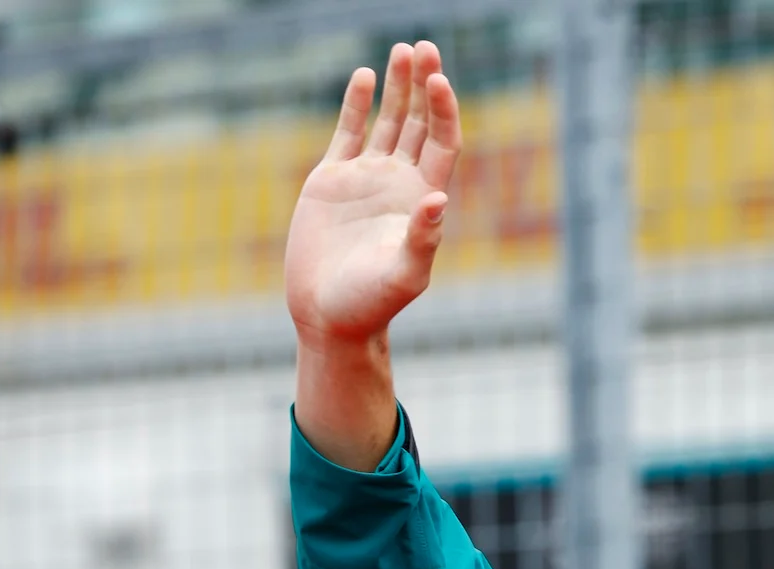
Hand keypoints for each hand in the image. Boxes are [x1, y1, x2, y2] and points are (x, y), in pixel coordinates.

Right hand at [284, 41, 460, 345]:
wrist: (329, 315)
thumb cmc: (373, 302)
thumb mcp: (405, 274)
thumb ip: (422, 238)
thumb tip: (437, 199)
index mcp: (423, 199)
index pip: (442, 142)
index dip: (444, 111)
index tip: (440, 80)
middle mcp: (399, 182)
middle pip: (420, 123)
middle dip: (424, 85)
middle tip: (424, 47)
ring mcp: (367, 178)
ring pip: (388, 121)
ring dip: (397, 87)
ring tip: (403, 50)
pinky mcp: (333, 180)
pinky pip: (349, 132)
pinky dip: (357, 104)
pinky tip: (364, 77)